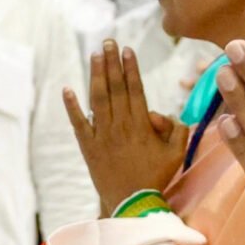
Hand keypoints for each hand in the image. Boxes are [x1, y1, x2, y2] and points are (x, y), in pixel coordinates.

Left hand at [64, 40, 188, 212]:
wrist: (131, 203)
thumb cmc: (156, 178)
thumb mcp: (176, 153)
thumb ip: (177, 129)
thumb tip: (162, 113)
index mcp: (142, 124)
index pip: (135, 88)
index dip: (130, 68)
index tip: (126, 50)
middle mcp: (121, 125)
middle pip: (115, 87)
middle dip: (112, 62)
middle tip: (108, 41)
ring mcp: (103, 135)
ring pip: (98, 99)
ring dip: (95, 75)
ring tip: (94, 55)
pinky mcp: (89, 147)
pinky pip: (78, 123)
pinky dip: (72, 107)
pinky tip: (67, 89)